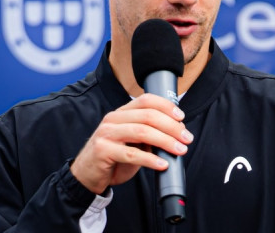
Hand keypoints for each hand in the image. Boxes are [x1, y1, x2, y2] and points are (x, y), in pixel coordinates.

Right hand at [70, 93, 192, 194]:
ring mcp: (106, 134)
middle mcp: (113, 119)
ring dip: (165, 141)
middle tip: (186, 138)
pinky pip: (132, 154)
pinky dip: (151, 160)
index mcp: (121, 113)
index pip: (146, 100)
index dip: (166, 106)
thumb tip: (177, 133)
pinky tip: (163, 164)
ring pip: (142, 132)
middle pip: (148, 116)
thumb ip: (149, 135)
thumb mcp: (132, 143)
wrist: (87, 175)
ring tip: (180, 150)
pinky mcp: (103, 151)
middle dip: (172, 126)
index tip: (181, 117)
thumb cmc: (114, 158)